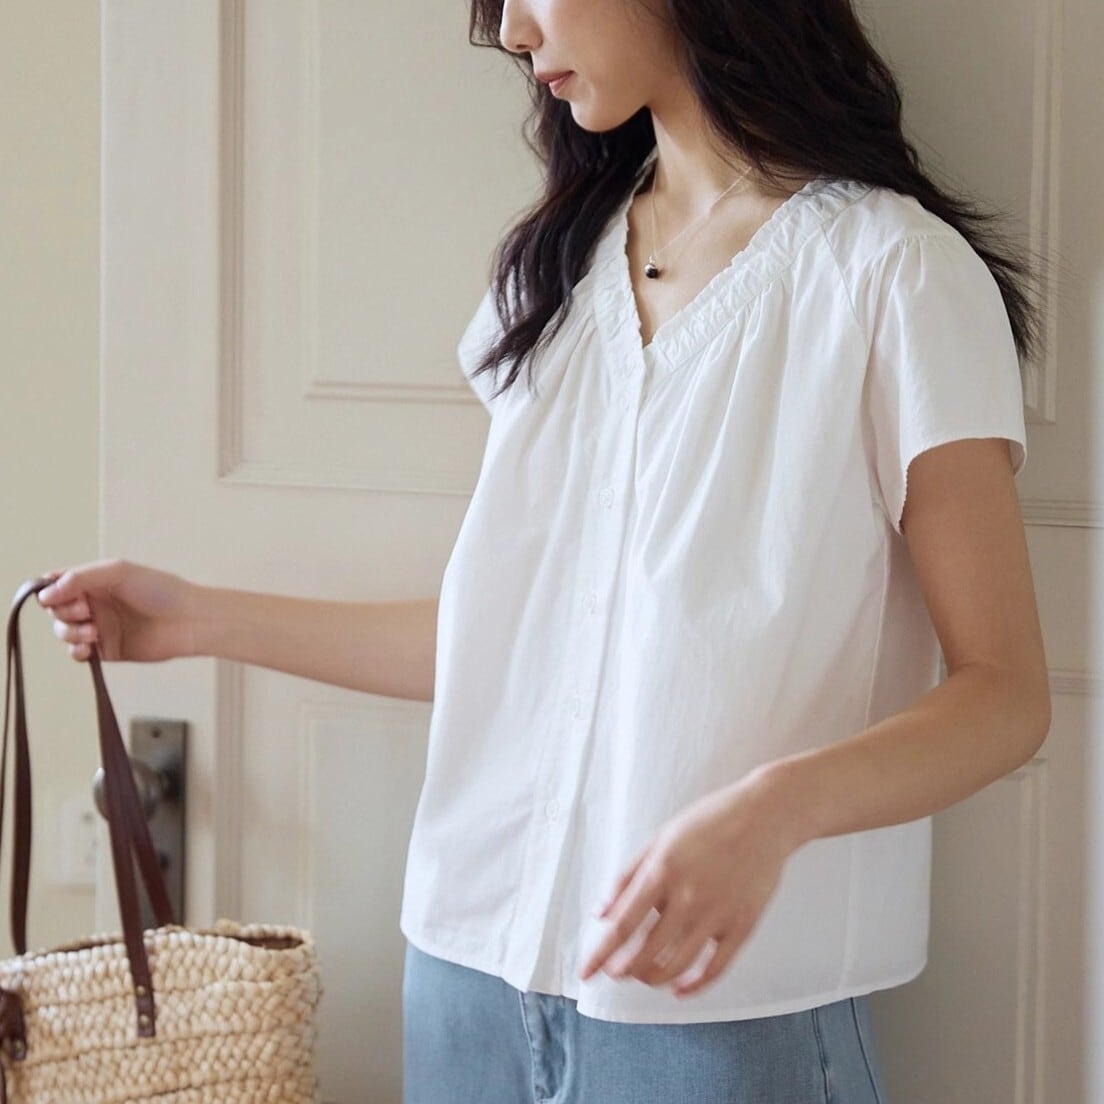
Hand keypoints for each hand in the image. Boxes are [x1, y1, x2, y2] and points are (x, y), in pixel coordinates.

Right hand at [35, 558, 196, 663]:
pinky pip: (77, 653)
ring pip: (63, 632)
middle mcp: (94, 603)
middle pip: (55, 610)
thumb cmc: (160, 590)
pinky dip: (76, 650)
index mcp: (95, 581)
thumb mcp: (118, 572)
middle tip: (86, 611)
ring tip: (94, 632)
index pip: (56, 585)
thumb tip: (45, 594)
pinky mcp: (107, 650)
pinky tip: (89, 647)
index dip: (50, 591)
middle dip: (63, 612)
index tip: (55, 596)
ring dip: (70, 632)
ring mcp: (100, 627)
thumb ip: (79, 578)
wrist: (188, 621)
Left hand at [578, 769, 802, 997]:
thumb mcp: (659, 838)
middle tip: (616, 973)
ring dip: (653, 979)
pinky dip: (695, 986)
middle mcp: (687, 897)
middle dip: (624, 971)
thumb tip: (602, 914)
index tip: (586, 973)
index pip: (622, 925)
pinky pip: (715, 968)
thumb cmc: (708, 822)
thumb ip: (628, 875)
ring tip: (643, 977)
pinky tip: (680, 990)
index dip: (600, 954)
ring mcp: (717, 914)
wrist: (764, 817)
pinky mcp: (742, 925)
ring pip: (677, 966)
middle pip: (646, 952)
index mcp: (662, 871)